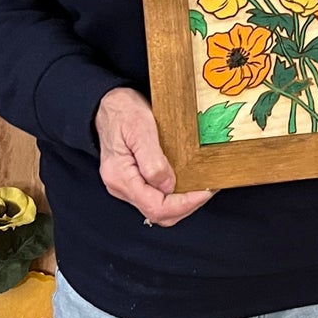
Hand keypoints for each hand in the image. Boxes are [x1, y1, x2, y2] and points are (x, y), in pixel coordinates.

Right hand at [95, 87, 213, 226]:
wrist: (109, 104)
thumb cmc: (123, 111)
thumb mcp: (141, 128)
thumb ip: (153, 160)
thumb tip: (168, 186)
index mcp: (120, 176)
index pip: (155, 206)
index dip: (184, 204)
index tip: (205, 191)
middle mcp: (120, 186)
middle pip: (157, 213)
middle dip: (185, 207)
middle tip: (207, 190)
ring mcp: (126, 185)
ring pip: (157, 208)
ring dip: (182, 203)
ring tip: (201, 187)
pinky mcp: (133, 180)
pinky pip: (155, 197)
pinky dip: (174, 195)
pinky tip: (187, 183)